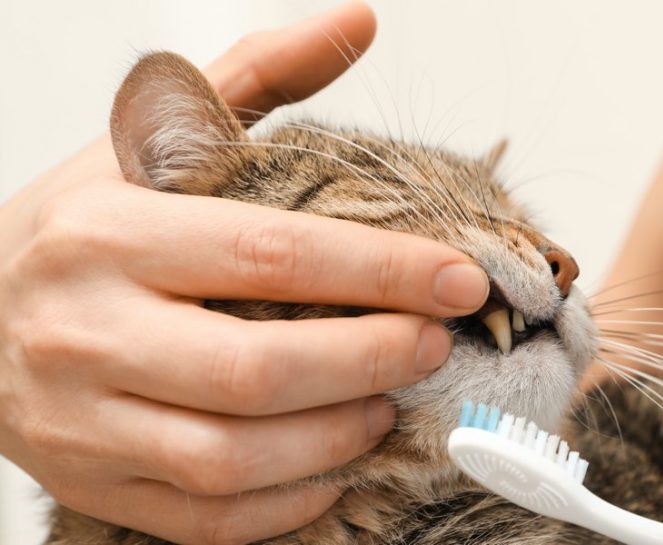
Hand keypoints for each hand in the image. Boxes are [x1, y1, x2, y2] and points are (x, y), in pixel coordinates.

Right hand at [0, 3, 488, 543]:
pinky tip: (334, 466)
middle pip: (258, 368)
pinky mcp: (92, 480)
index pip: (271, 255)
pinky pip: (203, 516)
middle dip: (371, 360)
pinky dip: (286, 502)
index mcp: (109, 234)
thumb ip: (258, 76)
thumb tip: (357, 21)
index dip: (381, 271)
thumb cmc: (80, 229)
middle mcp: (87, 329)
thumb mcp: (151, 141)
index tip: (458, 278)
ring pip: (231, 457)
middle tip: (434, 344)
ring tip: (389, 404)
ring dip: (335, 438)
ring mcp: (82, 419)